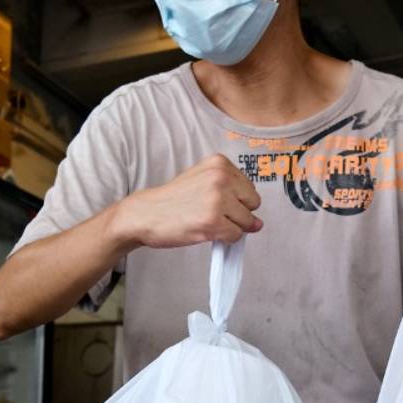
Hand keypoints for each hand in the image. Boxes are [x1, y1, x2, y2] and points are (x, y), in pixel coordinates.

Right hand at [109, 154, 261, 248]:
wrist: (144, 214)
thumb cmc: (172, 200)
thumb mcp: (201, 180)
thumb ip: (230, 193)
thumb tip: (258, 223)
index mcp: (219, 163)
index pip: (249, 188)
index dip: (237, 201)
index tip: (217, 202)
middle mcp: (221, 177)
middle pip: (253, 203)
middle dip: (239, 214)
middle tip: (214, 214)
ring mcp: (218, 200)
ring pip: (246, 222)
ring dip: (231, 227)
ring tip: (208, 222)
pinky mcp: (213, 222)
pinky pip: (235, 236)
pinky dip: (225, 239)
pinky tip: (206, 231)